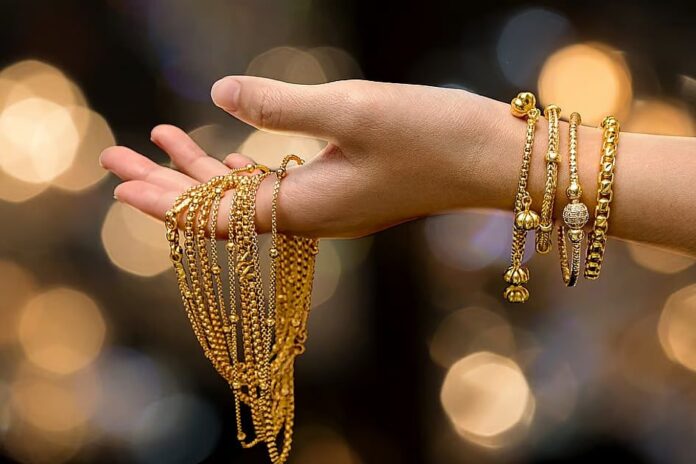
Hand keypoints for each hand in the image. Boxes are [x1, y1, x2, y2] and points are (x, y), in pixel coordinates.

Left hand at [100, 77, 485, 237]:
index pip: (216, 215)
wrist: (491, 158)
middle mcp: (310, 217)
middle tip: (115, 160)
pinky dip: (243, 167)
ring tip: (158, 139)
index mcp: (306, 209)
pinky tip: (228, 152)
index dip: (164, 200)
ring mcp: (328, 205)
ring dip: (200, 170)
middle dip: (166, 184)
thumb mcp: (354, 109)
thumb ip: (281, 105)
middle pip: (221, 208)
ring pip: (246, 194)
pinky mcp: (343, 189)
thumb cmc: (433, 135)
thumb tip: (218, 94)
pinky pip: (276, 186)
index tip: (119, 185)